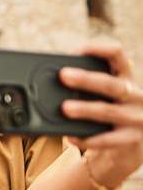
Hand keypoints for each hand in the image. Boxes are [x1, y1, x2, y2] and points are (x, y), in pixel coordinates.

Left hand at [60, 42, 142, 188]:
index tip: (76, 50)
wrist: (137, 137)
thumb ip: (89, 84)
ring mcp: (136, 118)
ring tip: (65, 108)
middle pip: (112, 85)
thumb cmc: (112, 107)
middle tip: (63, 75)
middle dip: (87, 79)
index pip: (118, 56)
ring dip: (85, 109)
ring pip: (109, 111)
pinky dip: (88, 139)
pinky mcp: (131, 139)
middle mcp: (136, 95)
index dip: (98, 50)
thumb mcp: (108, 92)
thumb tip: (55, 78)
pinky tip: (70, 137)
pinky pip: (108, 140)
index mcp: (127, 77)